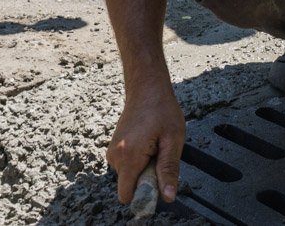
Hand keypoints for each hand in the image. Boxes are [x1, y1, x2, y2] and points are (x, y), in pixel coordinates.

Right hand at [106, 86, 185, 203]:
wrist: (146, 88)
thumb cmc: (162, 110)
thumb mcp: (173, 141)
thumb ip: (169, 170)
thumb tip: (167, 197)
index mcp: (128, 156)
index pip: (127, 195)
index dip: (145, 194)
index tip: (158, 180)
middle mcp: (114, 156)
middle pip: (130, 186)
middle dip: (147, 177)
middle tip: (159, 154)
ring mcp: (112, 152)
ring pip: (129, 176)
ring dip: (144, 167)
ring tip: (154, 145)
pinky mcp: (113, 148)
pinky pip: (127, 166)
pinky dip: (138, 160)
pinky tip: (147, 143)